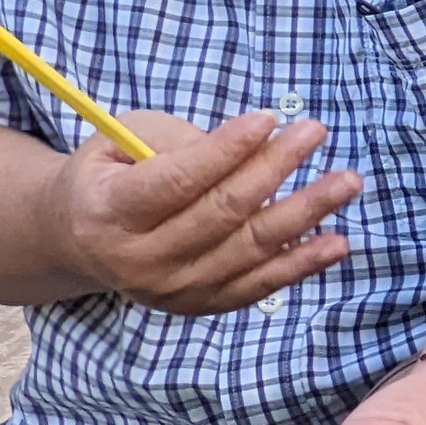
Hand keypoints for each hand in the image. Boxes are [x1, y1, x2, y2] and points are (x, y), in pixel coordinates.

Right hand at [45, 111, 361, 314]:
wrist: (79, 239)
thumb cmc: (111, 174)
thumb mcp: (123, 141)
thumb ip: (180, 144)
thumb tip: (255, 147)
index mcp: (108, 212)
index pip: (177, 180)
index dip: (226, 149)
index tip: (269, 118)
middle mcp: (138, 260)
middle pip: (221, 213)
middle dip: (275, 168)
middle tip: (316, 132)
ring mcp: (170, 290)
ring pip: (248, 250)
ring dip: (305, 215)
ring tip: (347, 183)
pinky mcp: (199, 305)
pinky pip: (258, 285)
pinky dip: (301, 265)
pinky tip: (336, 242)